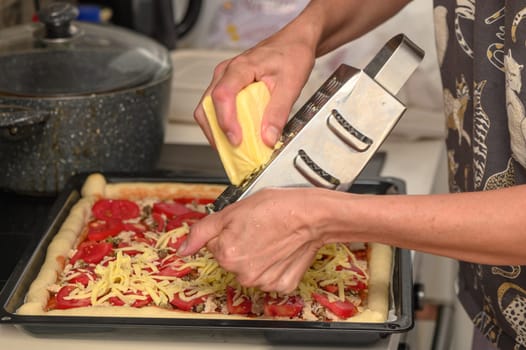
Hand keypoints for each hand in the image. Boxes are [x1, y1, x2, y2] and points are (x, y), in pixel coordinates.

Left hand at [178, 187, 327, 293]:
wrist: (312, 215)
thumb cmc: (277, 207)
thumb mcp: (232, 210)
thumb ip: (202, 232)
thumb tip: (182, 250)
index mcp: (226, 254)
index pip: (215, 244)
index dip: (229, 231)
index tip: (244, 223)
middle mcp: (243, 273)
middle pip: (232, 258)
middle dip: (241, 244)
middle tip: (259, 229)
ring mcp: (264, 282)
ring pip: (251, 268)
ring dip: (258, 256)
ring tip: (272, 238)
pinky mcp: (282, 285)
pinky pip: (271, 277)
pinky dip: (275, 266)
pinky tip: (282, 251)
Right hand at [193, 33, 315, 147]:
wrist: (294, 42)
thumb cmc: (292, 54)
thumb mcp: (291, 85)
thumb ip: (278, 113)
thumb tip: (268, 137)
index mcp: (241, 68)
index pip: (222, 95)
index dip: (226, 121)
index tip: (236, 139)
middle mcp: (226, 72)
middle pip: (207, 106)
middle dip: (216, 132)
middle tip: (232, 150)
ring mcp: (224, 78)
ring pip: (207, 108)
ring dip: (216, 130)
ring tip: (233, 146)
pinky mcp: (228, 86)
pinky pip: (216, 107)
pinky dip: (222, 124)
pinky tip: (235, 134)